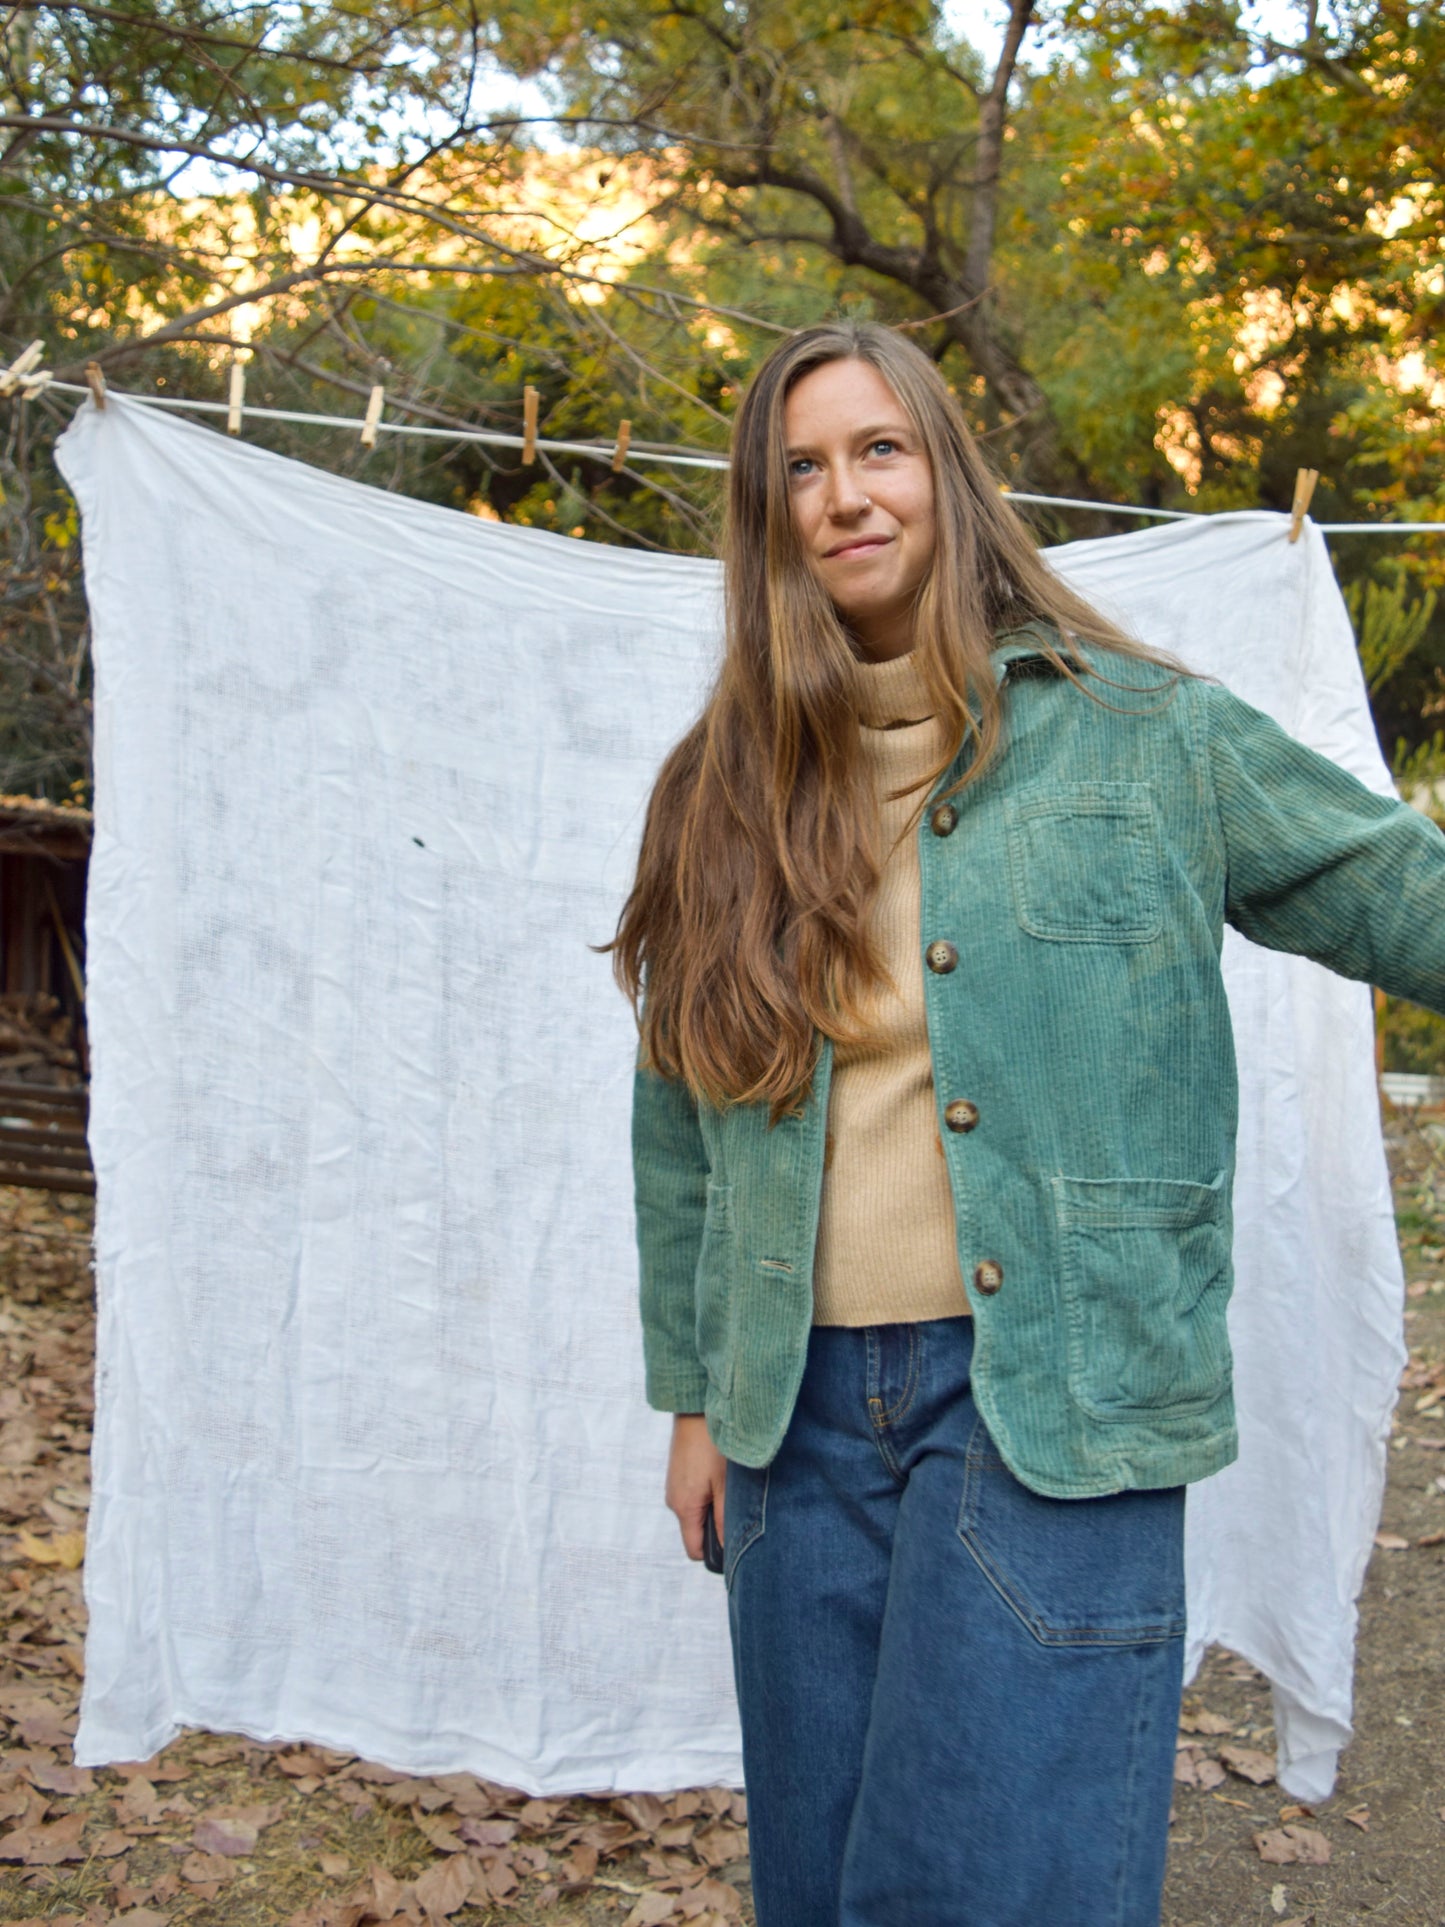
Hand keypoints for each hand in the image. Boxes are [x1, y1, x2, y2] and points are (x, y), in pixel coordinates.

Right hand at [666, 1414, 727, 1561]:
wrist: (695, 1407)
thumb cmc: (711, 1445)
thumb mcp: (725, 1485)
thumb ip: (725, 1520)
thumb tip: (729, 1550)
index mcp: (683, 1508)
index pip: (695, 1551)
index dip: (716, 1553)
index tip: (736, 1543)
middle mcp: (673, 1500)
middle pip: (696, 1532)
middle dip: (717, 1529)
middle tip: (739, 1509)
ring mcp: (674, 1486)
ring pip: (697, 1513)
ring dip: (714, 1508)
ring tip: (732, 1489)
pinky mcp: (679, 1474)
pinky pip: (694, 1496)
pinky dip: (708, 1493)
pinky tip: (722, 1476)